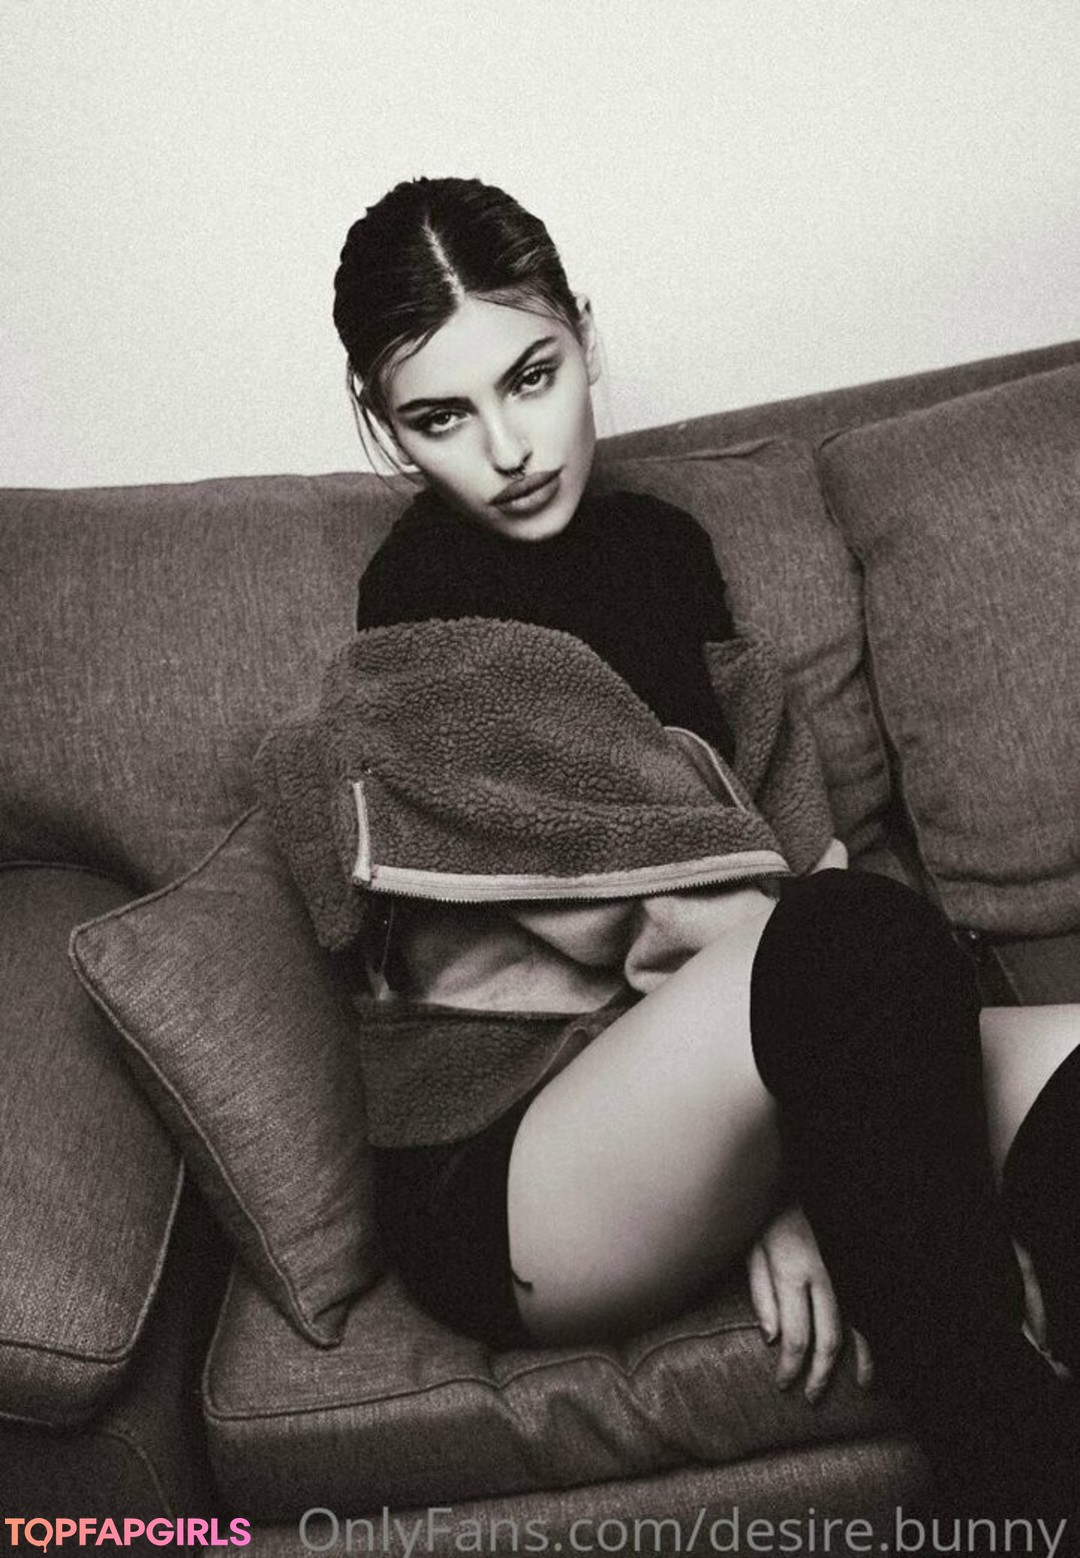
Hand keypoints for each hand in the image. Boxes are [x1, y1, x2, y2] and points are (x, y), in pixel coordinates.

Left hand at [747, 1202, 872, 1403]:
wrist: (794, 1185)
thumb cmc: (767, 1218)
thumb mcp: (753, 1252)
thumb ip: (762, 1295)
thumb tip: (771, 1339)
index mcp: (794, 1273)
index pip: (796, 1335)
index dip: (790, 1365)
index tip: (783, 1384)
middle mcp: (824, 1277)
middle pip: (828, 1338)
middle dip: (821, 1374)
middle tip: (811, 1398)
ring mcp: (844, 1272)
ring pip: (858, 1326)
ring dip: (859, 1360)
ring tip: (860, 1386)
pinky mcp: (853, 1269)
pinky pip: (867, 1309)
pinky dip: (874, 1334)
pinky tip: (875, 1351)